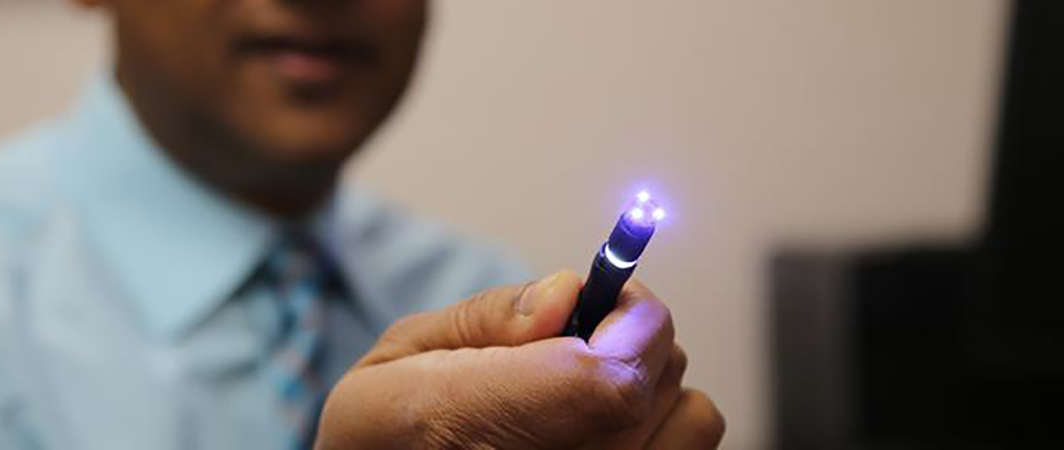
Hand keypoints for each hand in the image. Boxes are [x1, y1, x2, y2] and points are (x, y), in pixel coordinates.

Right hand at [315, 271, 724, 448]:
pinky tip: (607, 419)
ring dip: (650, 378)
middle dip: (629, 330)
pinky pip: (690, 446)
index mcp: (473, 424)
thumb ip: (487, 318)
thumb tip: (568, 291)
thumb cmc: (386, 429)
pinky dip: (664, 421)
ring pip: (690, 413)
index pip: (609, 380)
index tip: (601, 295)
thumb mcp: (399, 355)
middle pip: (654, 380)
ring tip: (588, 382)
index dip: (627, 319)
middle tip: (578, 333)